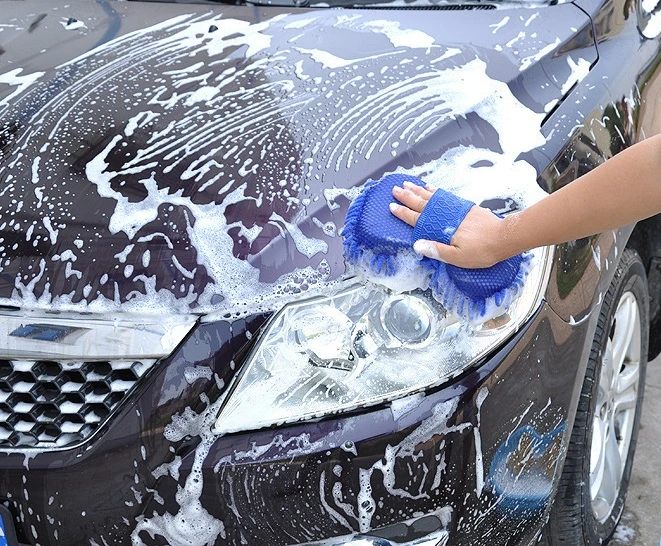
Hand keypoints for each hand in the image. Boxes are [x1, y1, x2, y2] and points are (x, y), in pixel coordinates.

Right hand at [389, 181, 511, 268]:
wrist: (505, 237)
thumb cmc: (483, 250)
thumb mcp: (458, 257)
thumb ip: (437, 250)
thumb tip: (417, 245)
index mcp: (442, 228)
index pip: (417, 219)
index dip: (404, 213)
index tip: (392, 207)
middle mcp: (447, 215)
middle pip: (422, 204)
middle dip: (407, 197)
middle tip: (395, 190)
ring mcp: (455, 209)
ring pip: (432, 197)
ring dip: (418, 190)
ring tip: (407, 184)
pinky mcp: (464, 207)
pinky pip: (444, 196)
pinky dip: (434, 191)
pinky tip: (430, 188)